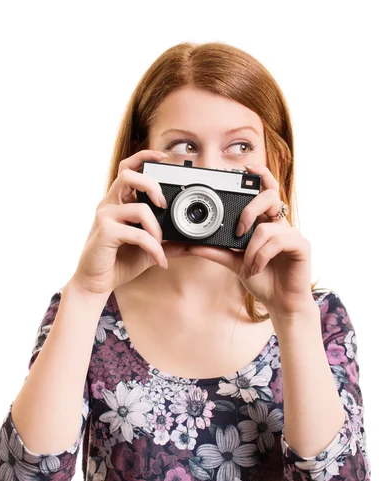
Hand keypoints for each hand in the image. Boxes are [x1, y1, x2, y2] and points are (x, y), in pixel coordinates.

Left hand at [185, 164, 314, 315]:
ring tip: (249, 265)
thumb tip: (190, 245)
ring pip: (268, 226)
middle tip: (239, 229)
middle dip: (250, 210)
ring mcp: (292, 233)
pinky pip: (278, 241)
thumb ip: (216, 251)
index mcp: (266, 222)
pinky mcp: (301, 245)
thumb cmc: (263, 280)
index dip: (260, 175)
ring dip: (252, 249)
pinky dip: (262, 255)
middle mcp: (280, 223)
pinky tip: (258, 267)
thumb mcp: (235, 263)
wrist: (280, 303)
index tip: (247, 166)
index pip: (265, 190)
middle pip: (270, 196)